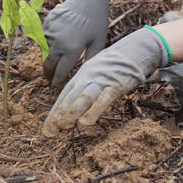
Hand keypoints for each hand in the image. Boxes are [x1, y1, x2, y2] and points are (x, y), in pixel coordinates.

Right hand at [42, 0, 110, 87]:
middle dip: (48, 74)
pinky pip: (45, 38)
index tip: (56, 86)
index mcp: (72, 50)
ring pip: (45, 51)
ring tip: (53, 62)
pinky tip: (58, 40)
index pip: (60, 72)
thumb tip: (87, 75)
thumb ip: (91, 60)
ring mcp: (50, 33)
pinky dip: (49, 42)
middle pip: (48, 64)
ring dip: (49, 57)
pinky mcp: (46, 25)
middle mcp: (58, 43)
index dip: (57, 81)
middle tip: (50, 79)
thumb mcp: (98, 42)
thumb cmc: (96, 21)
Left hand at [42, 27, 167, 136]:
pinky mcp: (115, 85)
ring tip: (63, 126)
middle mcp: (87, 78)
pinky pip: (103, 99)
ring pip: (83, 98)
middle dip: (58, 115)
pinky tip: (85, 123)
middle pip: (70, 97)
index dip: (55, 112)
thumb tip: (75, 106)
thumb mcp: (95, 74)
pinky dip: (93, 111)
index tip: (47, 129)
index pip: (64, 96)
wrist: (134, 50)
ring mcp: (101, 81)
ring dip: (71, 112)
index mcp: (81, 76)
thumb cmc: (113, 66)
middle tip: (49, 132)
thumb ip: (85, 87)